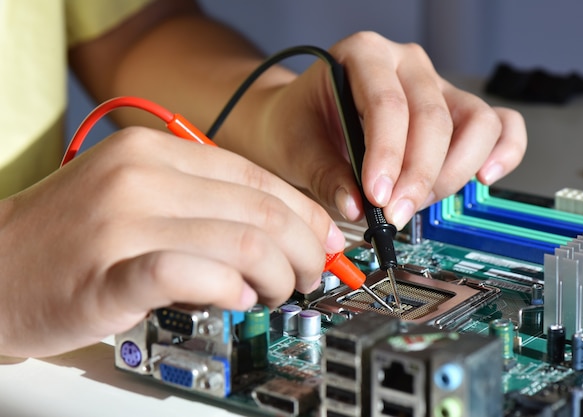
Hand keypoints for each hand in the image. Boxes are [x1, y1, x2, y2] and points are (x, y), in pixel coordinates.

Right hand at [0, 127, 343, 356]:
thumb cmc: (72, 235)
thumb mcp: (138, 192)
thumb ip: (203, 202)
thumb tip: (279, 228)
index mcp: (155, 152)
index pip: (257, 177)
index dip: (305, 214)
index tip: (326, 241)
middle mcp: (141, 178)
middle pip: (260, 211)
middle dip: (303, 250)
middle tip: (309, 275)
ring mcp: (122, 223)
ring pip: (240, 243)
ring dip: (276, 275)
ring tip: (276, 293)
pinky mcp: (107, 274)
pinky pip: (189, 274)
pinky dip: (228, 288)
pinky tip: (237, 298)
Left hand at [246, 32, 526, 227]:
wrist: (301, 120)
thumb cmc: (298, 124)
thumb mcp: (296, 148)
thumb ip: (326, 176)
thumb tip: (357, 207)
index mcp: (363, 54)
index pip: (387, 103)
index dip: (388, 155)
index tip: (378, 196)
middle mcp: (405, 64)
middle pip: (434, 118)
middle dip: (419, 176)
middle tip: (396, 214)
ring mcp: (435, 85)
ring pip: (474, 123)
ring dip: (452, 173)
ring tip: (418, 204)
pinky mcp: (455, 110)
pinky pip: (498, 124)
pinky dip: (502, 151)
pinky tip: (483, 178)